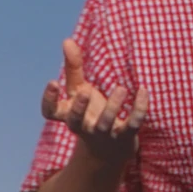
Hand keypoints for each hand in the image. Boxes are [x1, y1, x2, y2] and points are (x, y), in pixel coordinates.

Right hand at [41, 38, 148, 164]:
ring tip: (121, 88)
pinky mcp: (125, 136)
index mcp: (70, 115)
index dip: (48, 100)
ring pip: (106, 124)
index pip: (50, 113)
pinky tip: (144, 90)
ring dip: (112, 106)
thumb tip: (67, 40)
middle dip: (79, 108)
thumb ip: (74, 67)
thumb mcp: (80, 91)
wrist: (109, 151)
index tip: (53, 82)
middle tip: (84, 92)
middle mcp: (84, 126)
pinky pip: (133, 124)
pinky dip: (140, 108)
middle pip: (76, 121)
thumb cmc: (91, 113)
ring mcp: (104, 134)